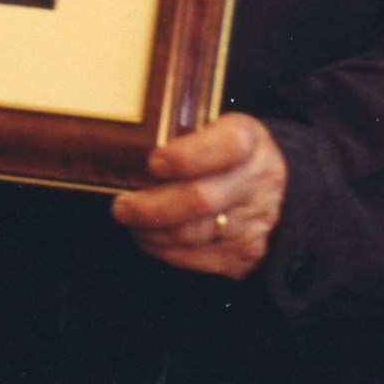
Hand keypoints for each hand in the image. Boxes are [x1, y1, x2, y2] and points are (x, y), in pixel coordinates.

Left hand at [109, 112, 287, 280]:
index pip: (226, 146)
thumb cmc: (217, 150)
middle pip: (201, 199)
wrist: (261, 182)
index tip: (153, 163)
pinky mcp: (247, 251)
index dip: (187, 157)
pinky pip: (198, 258)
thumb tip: (124, 150)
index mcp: (248, 137)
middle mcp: (259, 178)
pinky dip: (165, 250)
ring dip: (153, 231)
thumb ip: (175, 132)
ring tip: (131, 221)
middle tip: (122, 207)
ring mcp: (257, 218)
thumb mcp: (207, 125)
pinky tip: (150, 237)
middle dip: (152, 207)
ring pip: (194, 234)